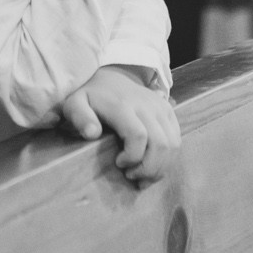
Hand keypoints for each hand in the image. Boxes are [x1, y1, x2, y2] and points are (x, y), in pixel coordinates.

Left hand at [58, 66, 180, 186]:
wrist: (110, 77)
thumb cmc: (91, 97)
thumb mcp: (75, 104)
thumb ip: (80, 117)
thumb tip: (91, 133)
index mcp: (122, 105)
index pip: (138, 136)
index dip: (132, 157)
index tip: (118, 163)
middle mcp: (146, 105)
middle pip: (160, 143)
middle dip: (149, 168)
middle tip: (131, 175)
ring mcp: (160, 106)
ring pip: (172, 144)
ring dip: (160, 167)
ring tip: (142, 175)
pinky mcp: (168, 110)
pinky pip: (176, 139)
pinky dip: (168, 159)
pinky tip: (153, 166)